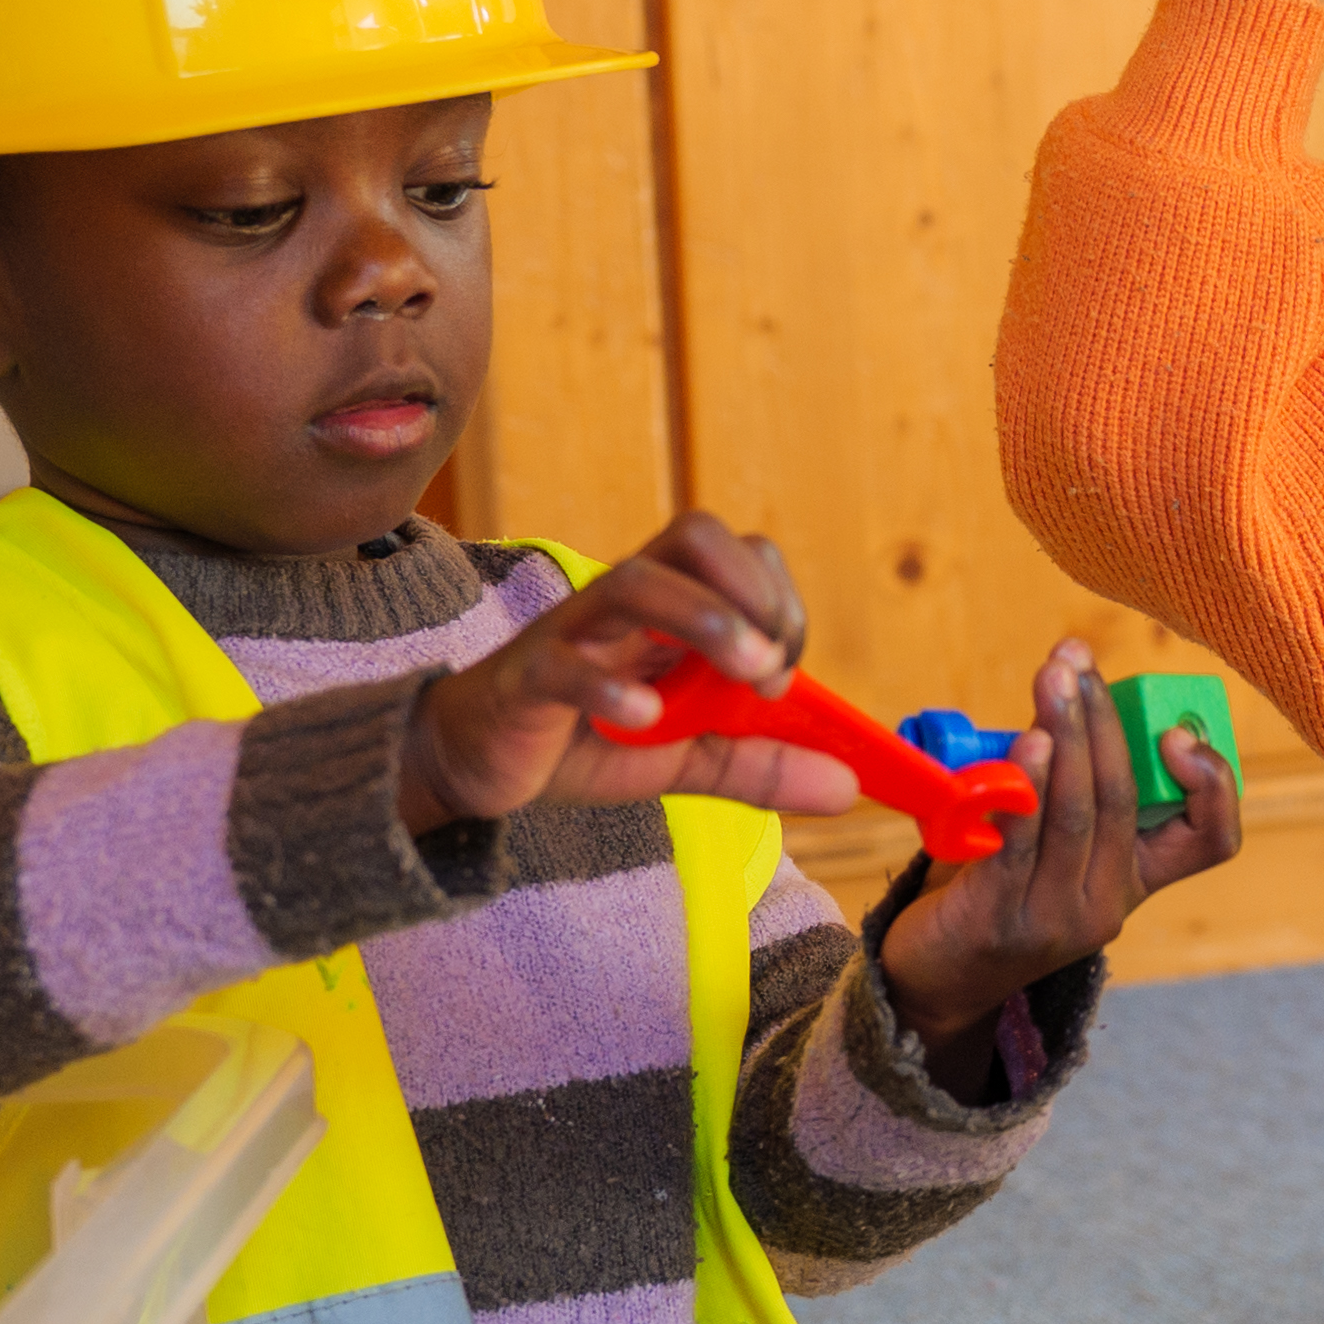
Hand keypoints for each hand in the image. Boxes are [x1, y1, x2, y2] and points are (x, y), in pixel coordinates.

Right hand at [400, 515, 856, 831]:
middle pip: (694, 535)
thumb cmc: (581, 739)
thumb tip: (850, 788)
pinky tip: (644, 720)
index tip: (785, 675)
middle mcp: (624, 604)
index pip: (740, 555)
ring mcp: (572, 634)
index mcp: (668, 609)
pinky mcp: (524, 680)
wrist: (474, 765)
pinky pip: (563, 663)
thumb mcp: (687, 758)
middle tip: (769, 670)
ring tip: (746, 678)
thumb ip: (761, 765)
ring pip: (636, 582)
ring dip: (706, 620)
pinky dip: (610, 686)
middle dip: (754, 592)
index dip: (779, 600)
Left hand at [870, 636, 1251, 1040]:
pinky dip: (1025, 791)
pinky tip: (1023, 747)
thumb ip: (1067, 782)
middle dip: (1102, 722)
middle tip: (1075, 664)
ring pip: (1077, 816)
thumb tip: (1065, 686)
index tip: (1174, 733)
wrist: (935, 978)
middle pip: (1125, 802)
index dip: (1212, 785)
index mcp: (1135, 881)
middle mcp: (1106, 905)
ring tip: (1052, 683)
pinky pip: (1018, 847)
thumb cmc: (994, 887)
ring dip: (1065, 738)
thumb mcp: (1051, 843)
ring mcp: (1056, 920)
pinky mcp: (999, 923)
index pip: (1212, 840)